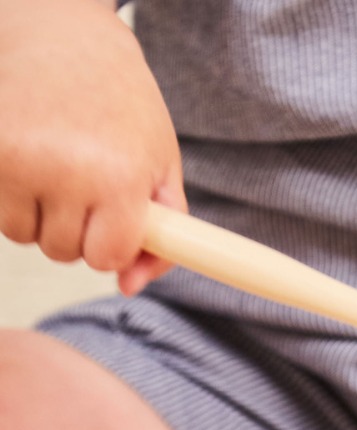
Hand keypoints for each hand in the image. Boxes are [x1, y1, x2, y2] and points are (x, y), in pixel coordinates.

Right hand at [0, 0, 183, 293]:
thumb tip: (129, 288)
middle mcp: (64, 171)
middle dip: (76, 229)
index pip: (105, 258)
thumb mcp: (161, 167)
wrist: (65, 34)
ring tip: (57, 168)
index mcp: (117, 178)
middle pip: (64, 252)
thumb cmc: (122, 103)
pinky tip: (29, 160)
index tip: (113, 217)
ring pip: (24, 236)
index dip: (110, 244)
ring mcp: (15, 159)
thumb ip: (161, 237)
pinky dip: (11, 196)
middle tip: (84, 181)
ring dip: (40, 215)